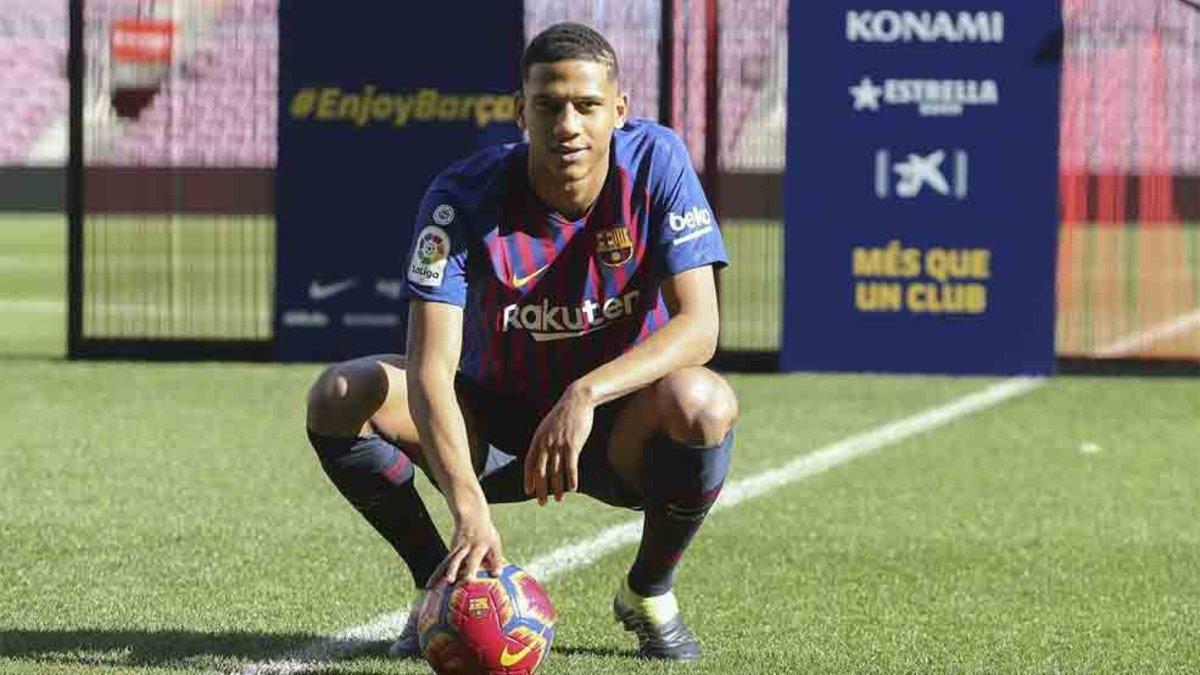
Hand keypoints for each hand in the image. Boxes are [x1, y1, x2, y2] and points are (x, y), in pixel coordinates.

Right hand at [428, 508, 504, 586]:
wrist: (471, 516)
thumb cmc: (486, 534)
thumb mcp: (494, 543)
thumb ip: (497, 559)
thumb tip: (497, 575)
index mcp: (480, 546)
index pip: (479, 557)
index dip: (480, 566)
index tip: (477, 578)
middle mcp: (468, 547)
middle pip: (460, 559)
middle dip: (456, 569)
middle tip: (453, 580)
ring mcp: (458, 549)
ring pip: (450, 562)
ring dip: (447, 572)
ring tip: (445, 584)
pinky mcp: (451, 552)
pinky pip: (443, 565)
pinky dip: (436, 575)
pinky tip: (430, 586)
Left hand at [524, 386, 594, 504]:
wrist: (577, 400)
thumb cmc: (564, 414)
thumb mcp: (547, 426)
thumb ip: (543, 439)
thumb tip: (542, 453)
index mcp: (538, 439)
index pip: (529, 463)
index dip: (528, 479)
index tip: (528, 491)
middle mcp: (546, 444)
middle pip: (540, 472)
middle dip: (540, 489)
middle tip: (541, 503)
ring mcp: (559, 445)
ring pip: (556, 472)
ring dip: (556, 488)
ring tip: (557, 500)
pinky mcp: (572, 445)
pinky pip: (570, 467)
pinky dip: (571, 479)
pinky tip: (573, 489)